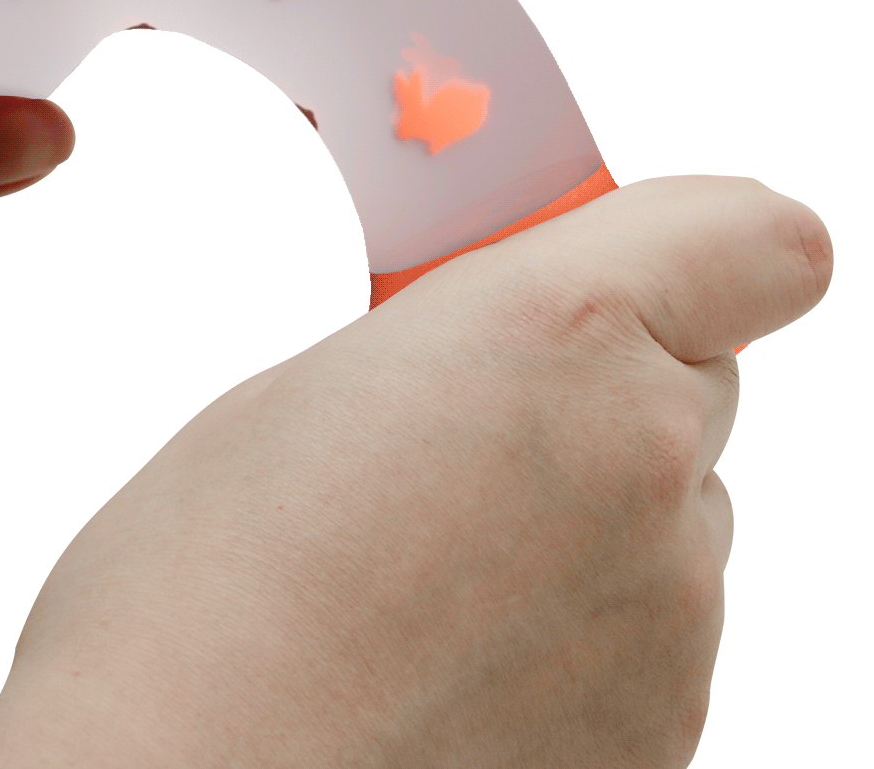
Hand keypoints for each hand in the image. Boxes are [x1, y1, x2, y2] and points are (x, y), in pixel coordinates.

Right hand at [0, 175, 831, 768]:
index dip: (695, 245)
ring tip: (430, 557)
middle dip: (599, 380)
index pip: (759, 240)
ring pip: (673, 507)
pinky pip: (649, 626)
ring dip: (583, 504)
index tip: (613, 261)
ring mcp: (672, 621)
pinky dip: (575, 619)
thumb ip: (463, 347)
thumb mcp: (311, 388)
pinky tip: (450, 648)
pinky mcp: (666, 738)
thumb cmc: (199, 594)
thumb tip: (514, 368)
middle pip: (694, 379)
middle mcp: (650, 470)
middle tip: (466, 414)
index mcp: (557, 337)